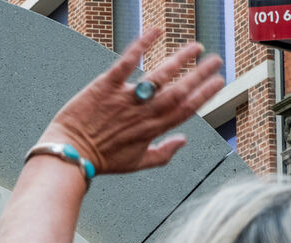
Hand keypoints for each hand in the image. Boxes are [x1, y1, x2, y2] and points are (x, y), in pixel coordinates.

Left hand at [38, 29, 224, 175]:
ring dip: (180, 59)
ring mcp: (126, 98)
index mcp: (153, 129)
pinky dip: (141, 45)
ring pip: (160, 75)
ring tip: (196, 47)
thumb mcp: (136, 163)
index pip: (186, 109)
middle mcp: (143, 112)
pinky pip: (127, 61)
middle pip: (179, 90)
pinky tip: (157, 31)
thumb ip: (163, 153)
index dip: (205, 94)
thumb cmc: (102, 160)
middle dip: (200, 74)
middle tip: (216, 59)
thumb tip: (184, 140)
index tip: (219, 81)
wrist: (70, 154)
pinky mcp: (106, 86)